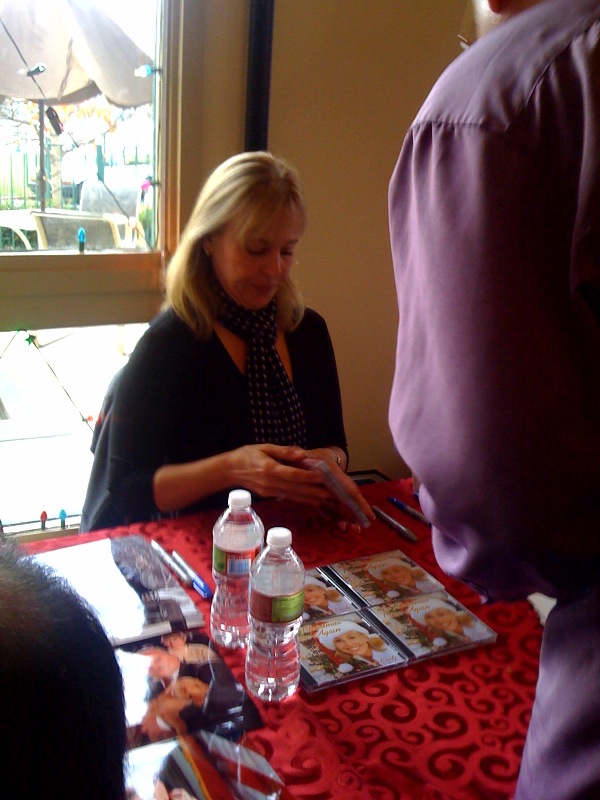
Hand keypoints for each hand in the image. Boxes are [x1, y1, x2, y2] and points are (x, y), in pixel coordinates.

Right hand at [231, 444, 373, 526]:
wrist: (229, 470)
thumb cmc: (247, 455)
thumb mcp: (264, 447)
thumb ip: (283, 451)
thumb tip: (301, 453)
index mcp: (269, 468)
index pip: (292, 474)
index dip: (308, 476)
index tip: (323, 476)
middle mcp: (271, 482)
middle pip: (296, 489)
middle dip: (315, 491)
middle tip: (332, 494)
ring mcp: (270, 491)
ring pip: (294, 496)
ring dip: (312, 498)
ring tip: (328, 499)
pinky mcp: (270, 496)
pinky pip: (289, 498)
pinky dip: (302, 499)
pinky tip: (314, 501)